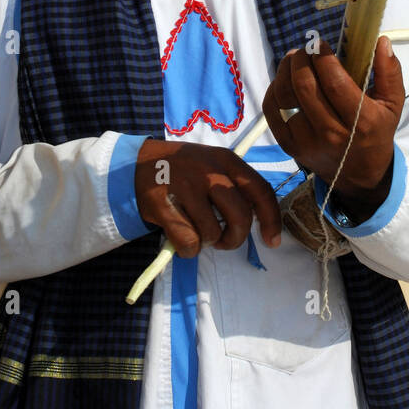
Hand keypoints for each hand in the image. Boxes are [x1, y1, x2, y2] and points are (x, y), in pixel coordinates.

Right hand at [135, 139, 281, 257]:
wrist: (137, 162)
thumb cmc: (183, 169)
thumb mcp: (212, 164)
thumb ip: (235, 186)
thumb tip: (260, 221)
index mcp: (226, 159)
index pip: (260, 190)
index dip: (271, 219)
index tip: (271, 241)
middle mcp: (208, 170)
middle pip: (240, 216)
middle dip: (235, 238)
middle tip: (224, 241)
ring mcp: (185, 186)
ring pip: (213, 233)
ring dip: (206, 241)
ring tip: (194, 229)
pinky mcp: (162, 204)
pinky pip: (188, 242)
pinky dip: (187, 248)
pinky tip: (179, 234)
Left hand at [262, 37, 404, 210]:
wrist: (359, 177)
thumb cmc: (376, 133)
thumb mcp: (393, 105)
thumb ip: (389, 72)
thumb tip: (381, 41)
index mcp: (361, 122)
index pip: (334, 83)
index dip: (323, 58)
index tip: (320, 44)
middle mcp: (332, 133)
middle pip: (305, 87)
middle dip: (301, 59)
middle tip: (305, 49)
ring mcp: (306, 141)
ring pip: (284, 97)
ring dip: (285, 70)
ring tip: (294, 59)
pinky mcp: (289, 146)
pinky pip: (271, 110)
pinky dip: (273, 89)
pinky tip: (284, 80)